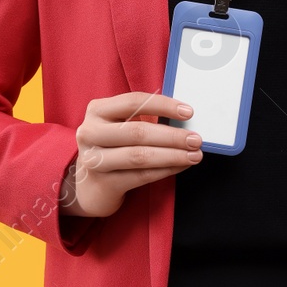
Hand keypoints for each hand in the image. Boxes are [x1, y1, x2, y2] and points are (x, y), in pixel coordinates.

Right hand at [59, 92, 202, 217]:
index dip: (163, 105)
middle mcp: (90, 132)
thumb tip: (184, 119)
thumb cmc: (113, 147)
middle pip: (137, 132)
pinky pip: (141, 176)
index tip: (188, 112)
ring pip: (140, 156)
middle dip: (172, 136)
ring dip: (172, 155)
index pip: (133, 102)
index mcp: (96, 110)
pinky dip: (165, 170)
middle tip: (196, 139)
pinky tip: (180, 166)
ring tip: (194, 155)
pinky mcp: (104, 182)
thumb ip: (143, 117)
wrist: (91, 185)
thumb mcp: (119, 126)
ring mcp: (94, 159)